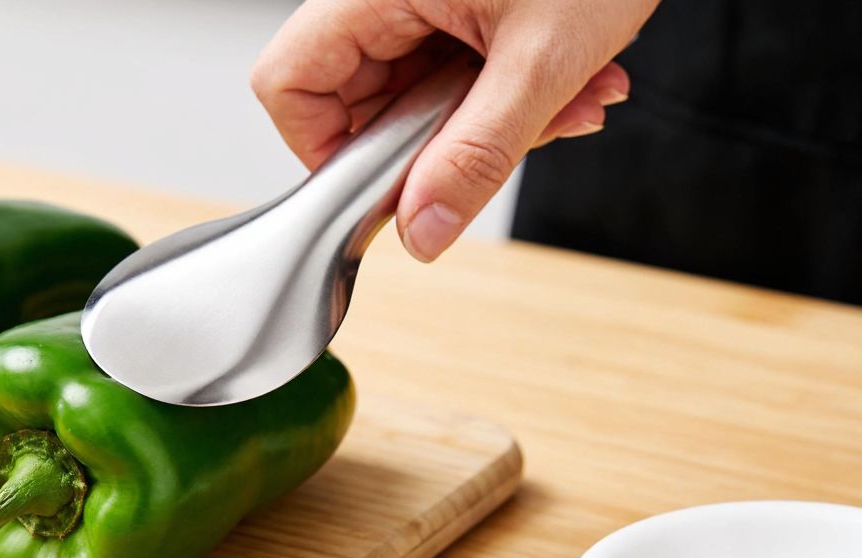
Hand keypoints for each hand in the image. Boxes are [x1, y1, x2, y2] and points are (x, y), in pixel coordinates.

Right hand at [251, 0, 658, 260]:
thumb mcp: (542, 59)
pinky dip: (513, 98)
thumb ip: (477, 154)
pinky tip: (571, 87)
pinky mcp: (457, 13)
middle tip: (514, 140)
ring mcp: (421, 4)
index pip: (290, 82)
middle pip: (357, 100)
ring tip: (568, 103)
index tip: (390, 186)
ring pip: (418, 99)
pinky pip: (459, 79)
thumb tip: (423, 231)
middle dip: (442, 142)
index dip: (327, 148)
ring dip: (494, 124)